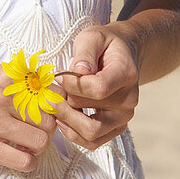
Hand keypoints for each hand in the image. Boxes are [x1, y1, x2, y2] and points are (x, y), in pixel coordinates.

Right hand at [0, 63, 56, 173]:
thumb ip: (16, 81)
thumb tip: (48, 90)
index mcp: (7, 75)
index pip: (53, 90)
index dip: (56, 106)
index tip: (49, 113)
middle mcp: (3, 94)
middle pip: (50, 119)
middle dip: (46, 130)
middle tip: (33, 133)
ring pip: (41, 141)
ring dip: (35, 148)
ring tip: (22, 145)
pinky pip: (25, 161)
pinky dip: (26, 163)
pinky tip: (14, 156)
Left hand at [53, 25, 139, 149]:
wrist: (122, 54)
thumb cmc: (104, 44)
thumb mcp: (92, 36)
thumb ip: (85, 52)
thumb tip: (78, 72)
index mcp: (126, 74)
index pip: (98, 89)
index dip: (73, 85)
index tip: (59, 76)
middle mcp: (129, 100)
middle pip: (92, 114)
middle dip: (65, 105)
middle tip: (50, 92)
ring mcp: (124, 117)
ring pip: (92, 133)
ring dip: (67, 121)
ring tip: (54, 105)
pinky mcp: (116, 127)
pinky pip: (93, 141)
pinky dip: (73, 132)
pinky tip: (61, 117)